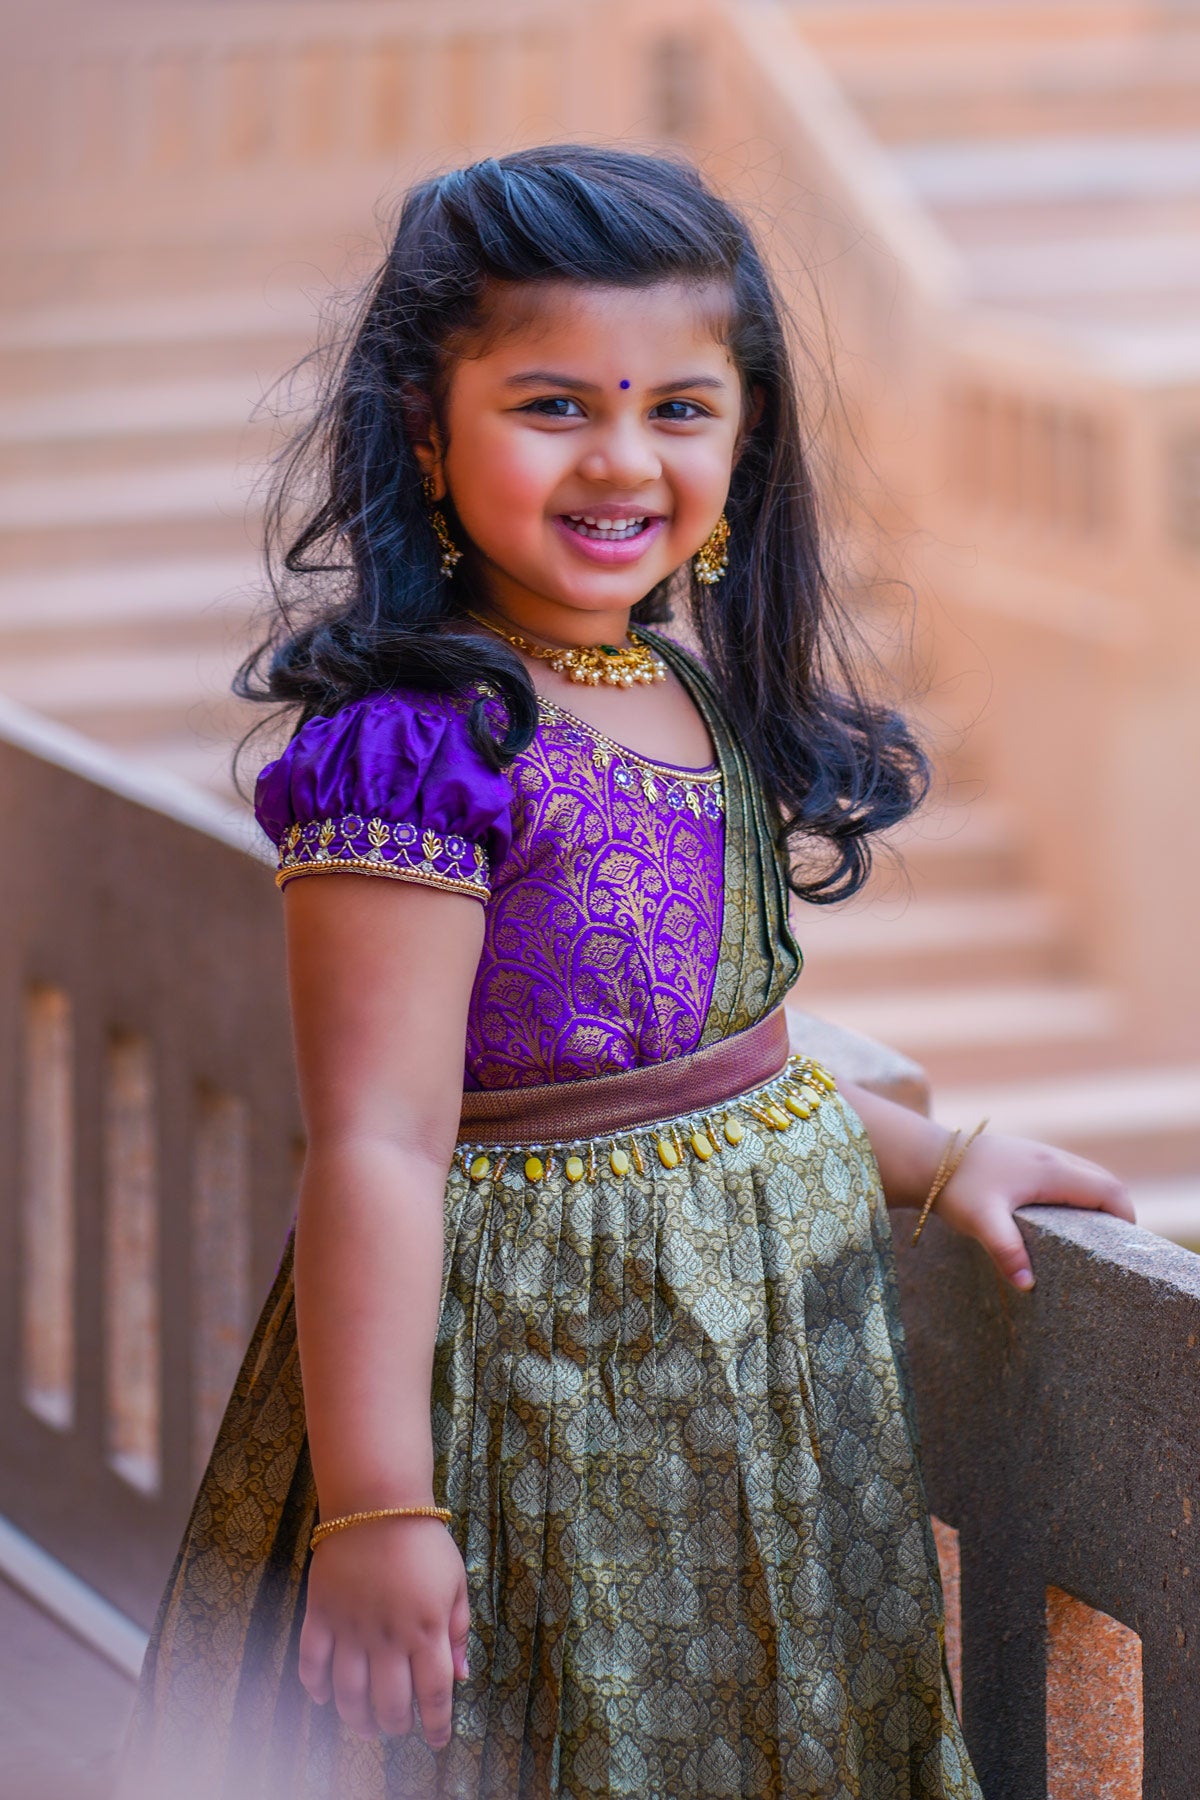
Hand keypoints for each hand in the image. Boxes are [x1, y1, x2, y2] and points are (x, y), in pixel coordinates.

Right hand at [298, 1518, 469, 1746]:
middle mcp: (388, 1637)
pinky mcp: (321, 1613)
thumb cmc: (423, 1541)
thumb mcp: (456, 1582)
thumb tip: (461, 1675)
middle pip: (390, 1703)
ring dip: (357, 1719)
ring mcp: (351, 1627)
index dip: (437, 1724)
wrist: (377, 1502)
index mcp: (426, 1629)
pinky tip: (324, 1698)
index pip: (434, 1693)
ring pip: (349, 1694)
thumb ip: (459, 1630)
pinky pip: (311, 1662)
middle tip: (398, 1728)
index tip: (438, 1740)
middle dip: (396, 1726)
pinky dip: (315, 1687)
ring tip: (366, 1725)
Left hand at [932, 1132, 1133, 1290]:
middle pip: (1104, 1182)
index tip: (1124, 1249)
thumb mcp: (980, 1221)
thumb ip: (1006, 1250)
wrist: (926, 1159)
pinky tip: (1058, 1222)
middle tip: (1110, 1251)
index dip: (1126, 1218)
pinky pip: (1066, 1175)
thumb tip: (1027, 1284)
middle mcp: (1051, 1158)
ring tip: (1088, 1241)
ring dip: (1095, 1203)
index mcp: (1051, 1171)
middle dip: (1115, 1213)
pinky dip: (1075, 1195)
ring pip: (1085, 1176)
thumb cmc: (955, 1188)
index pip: (1110, 1190)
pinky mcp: (1025, 1159)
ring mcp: (1039, 1154)